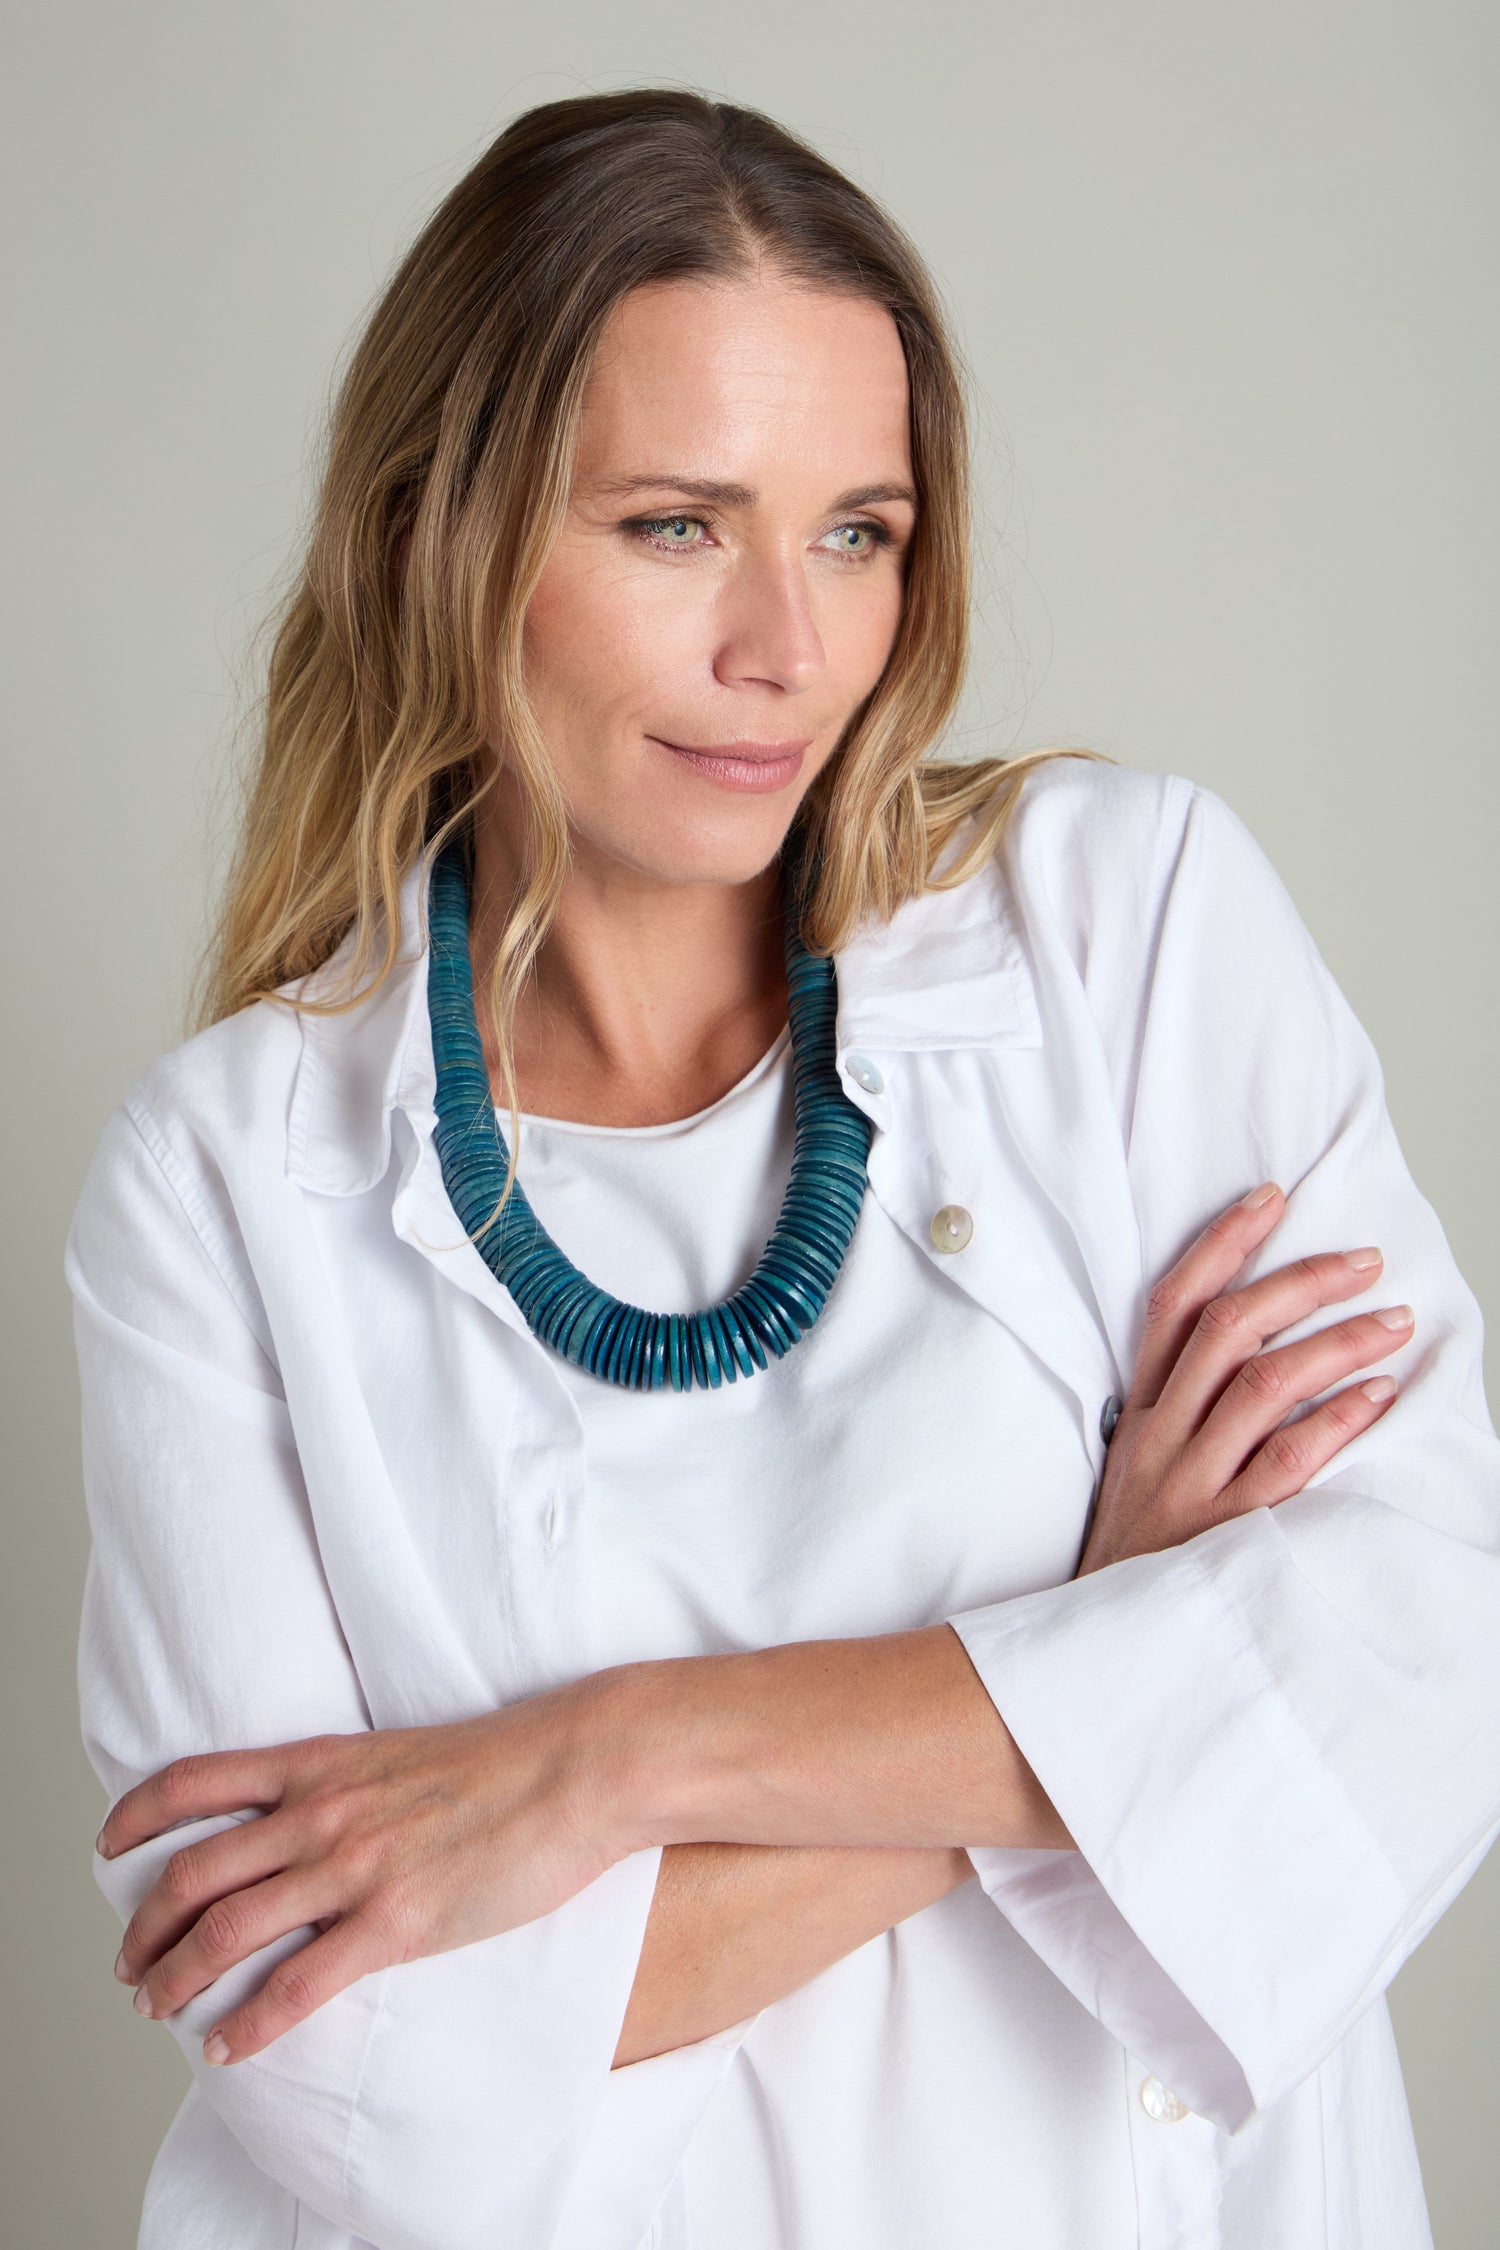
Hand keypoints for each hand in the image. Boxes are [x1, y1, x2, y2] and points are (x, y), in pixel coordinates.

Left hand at [101, 1680, 626, 2065]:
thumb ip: (343, 1785)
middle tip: (130, 1965)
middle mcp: (320, 1813)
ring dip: (175, 1978)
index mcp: (319, 1764)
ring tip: (157, 2009)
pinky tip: (226, 2047)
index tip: (108, 1847)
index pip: (194, 1781)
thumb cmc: (503, 1762)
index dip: (136, 1817)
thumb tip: (307, 1821)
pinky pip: (297, 1986)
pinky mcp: (395, 1923)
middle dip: (144, 1928)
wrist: (576, 1768)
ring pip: (227, 1931)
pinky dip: (247, 2024)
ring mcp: (354, 1868)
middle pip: (193, 1873)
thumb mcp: (397, 1753)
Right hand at [1079, 1181, 1411, 1575]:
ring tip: (1394, 1321)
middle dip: (1302, 1281)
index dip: (1223, 1243)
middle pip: (1228, 1328)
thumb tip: (1252, 1350)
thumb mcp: (1139, 1469)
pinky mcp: (1225, 1530)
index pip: (1174, 1303)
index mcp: (1142, 1412)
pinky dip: (1339, 1420)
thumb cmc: (1134, 1553)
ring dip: (1339, 1342)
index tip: (1274, 1198)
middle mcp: (1161, 1435)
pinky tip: (1380, 1397)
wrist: (1099, 1642)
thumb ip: (1182, 1412)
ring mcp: (1191, 1482)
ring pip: (1266, 1383)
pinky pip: (1289, 1461)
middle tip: (1365, 1260)